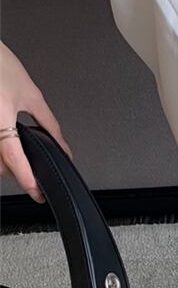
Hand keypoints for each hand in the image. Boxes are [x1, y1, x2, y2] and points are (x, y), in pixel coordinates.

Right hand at [0, 41, 71, 202]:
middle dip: (18, 171)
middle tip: (33, 174)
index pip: (13, 156)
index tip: (36, 192)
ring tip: (19, 157)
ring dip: (5, 162)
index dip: (26, 178)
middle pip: (0, 163)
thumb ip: (49, 125)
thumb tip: (63, 147)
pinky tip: (6, 143)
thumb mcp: (31, 95)